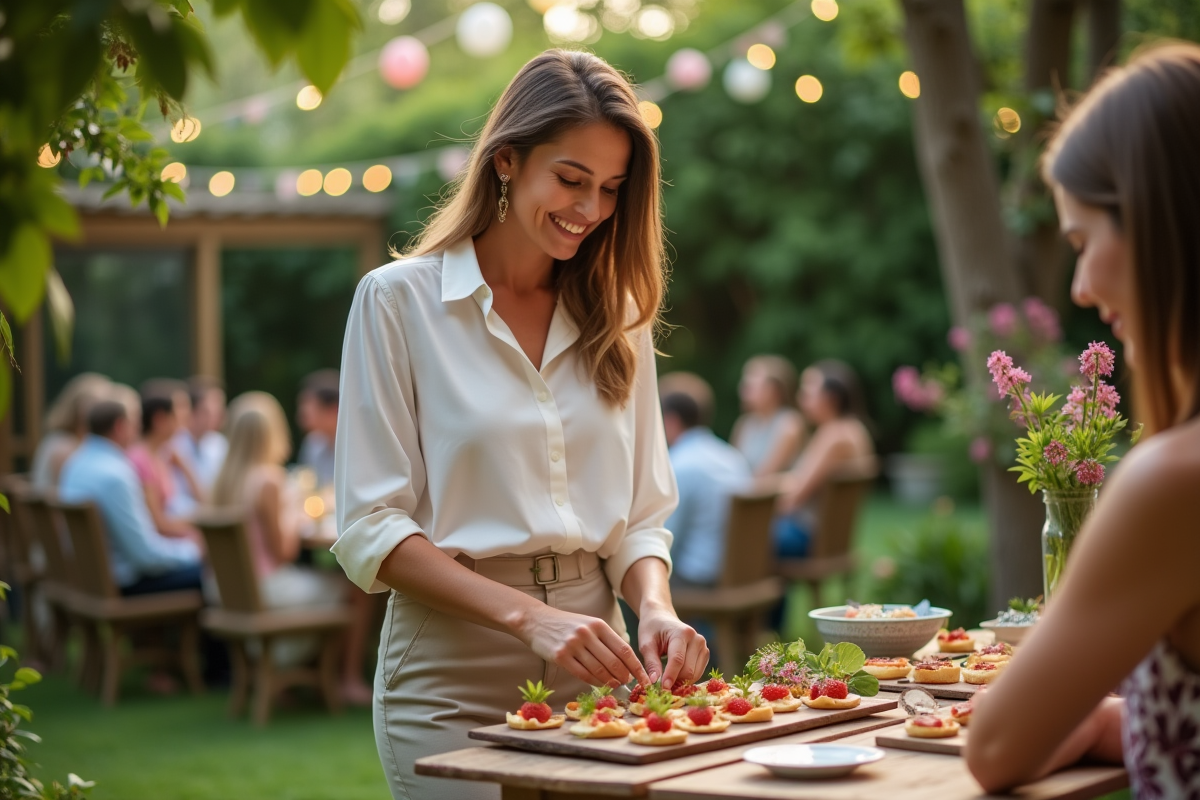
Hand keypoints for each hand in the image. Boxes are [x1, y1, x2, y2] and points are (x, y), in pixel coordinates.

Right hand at [518, 606, 650, 687]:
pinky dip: (594, 682)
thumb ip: (606, 640)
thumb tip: (626, 663)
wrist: (536, 621)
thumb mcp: (589, 625)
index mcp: (598, 625)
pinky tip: (599, 684)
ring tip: (615, 685)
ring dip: (610, 681)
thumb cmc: (567, 625)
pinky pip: (583, 674)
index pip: (624, 649)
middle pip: (614, 662)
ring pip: (599, 670)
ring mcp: (573, 645)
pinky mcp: (560, 657)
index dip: (636, 666)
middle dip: (625, 676)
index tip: (644, 678)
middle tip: (629, 684)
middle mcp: (587, 634)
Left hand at [637, 609, 707, 688]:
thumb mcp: (646, 644)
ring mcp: (703, 646)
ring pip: (695, 674)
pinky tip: (675, 676)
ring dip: (681, 681)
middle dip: (675, 681)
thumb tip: (654, 682)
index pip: (678, 659)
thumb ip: (651, 663)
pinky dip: (686, 678)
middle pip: (689, 670)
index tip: (662, 689)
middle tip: (661, 688)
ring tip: (666, 681)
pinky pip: (698, 672)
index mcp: (682, 633)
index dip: (670, 676)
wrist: (661, 617)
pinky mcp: (705, 653)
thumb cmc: (652, 629)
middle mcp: (697, 639)